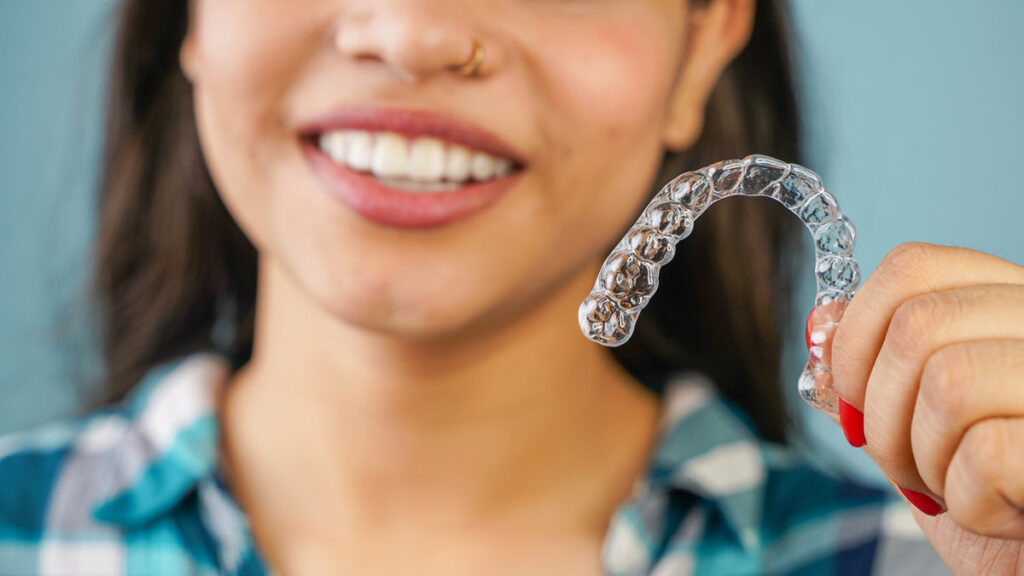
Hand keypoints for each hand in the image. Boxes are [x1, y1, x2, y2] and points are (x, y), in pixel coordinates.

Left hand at [827, 242, 1023, 574]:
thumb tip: (820, 320)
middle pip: (916, 325)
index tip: (852, 396)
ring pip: (948, 382)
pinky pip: (986, 453)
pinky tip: (1001, 515)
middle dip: (881, 415)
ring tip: (956, 488)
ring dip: (924, 460)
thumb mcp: (916, 428)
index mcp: (1009, 307)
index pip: (912, 266)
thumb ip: (873, 375)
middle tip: (909, 466)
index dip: (856, 332)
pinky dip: (969, 503)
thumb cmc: (990, 498)